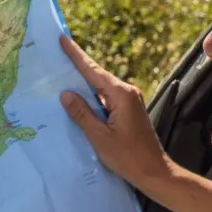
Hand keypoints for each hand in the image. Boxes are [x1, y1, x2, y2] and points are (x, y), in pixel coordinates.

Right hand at [59, 34, 172, 191]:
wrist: (154, 171)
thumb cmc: (128, 157)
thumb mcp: (99, 136)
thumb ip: (82, 113)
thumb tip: (66, 94)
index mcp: (121, 94)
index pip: (93, 70)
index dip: (76, 55)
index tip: (63, 39)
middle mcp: (127, 93)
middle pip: (97, 76)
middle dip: (77, 66)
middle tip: (57, 54)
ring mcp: (130, 101)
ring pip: (101, 88)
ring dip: (83, 84)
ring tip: (62, 76)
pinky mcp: (129, 111)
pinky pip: (106, 99)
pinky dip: (91, 98)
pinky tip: (78, 100)